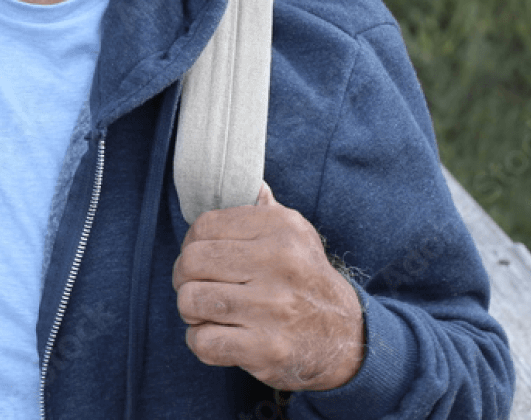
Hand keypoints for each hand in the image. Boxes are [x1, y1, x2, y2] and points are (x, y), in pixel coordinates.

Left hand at [171, 184, 364, 390]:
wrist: (346, 335)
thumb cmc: (305, 278)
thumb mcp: (295, 234)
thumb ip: (264, 207)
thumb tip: (249, 181)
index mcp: (280, 228)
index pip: (203, 227)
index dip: (191, 244)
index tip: (201, 259)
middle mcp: (278, 263)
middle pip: (191, 263)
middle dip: (184, 278)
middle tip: (197, 287)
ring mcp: (273, 308)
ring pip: (190, 301)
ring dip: (190, 311)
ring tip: (207, 312)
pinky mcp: (267, 348)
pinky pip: (203, 341)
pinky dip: (199, 341)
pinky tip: (217, 336)